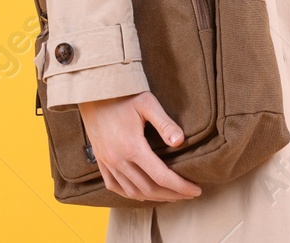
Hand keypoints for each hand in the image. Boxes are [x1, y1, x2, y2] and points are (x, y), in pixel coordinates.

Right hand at [78, 91, 201, 201]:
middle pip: (149, 189)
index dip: (181, 186)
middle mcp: (118, 160)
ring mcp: (108, 163)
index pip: (161, 176)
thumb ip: (165, 123)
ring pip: (132, 192)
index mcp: (132, 147)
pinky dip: (131, 194)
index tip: (196, 190)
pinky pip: (115, 187)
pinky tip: (143, 194)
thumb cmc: (123, 96)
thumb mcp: (147, 103)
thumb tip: (180, 142)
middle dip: (172, 194)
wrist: (94, 93)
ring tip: (171, 195)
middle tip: (188, 194)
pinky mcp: (101, 162)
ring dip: (154, 197)